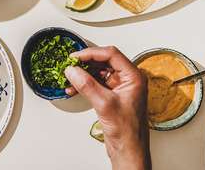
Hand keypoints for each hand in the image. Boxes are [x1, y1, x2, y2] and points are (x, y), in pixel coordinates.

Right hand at [64, 46, 150, 169]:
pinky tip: (74, 88)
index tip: (76, 57)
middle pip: (105, 62)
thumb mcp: (105, 104)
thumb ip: (87, 85)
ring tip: (70, 78)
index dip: (92, 53)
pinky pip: (97, 84)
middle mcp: (129, 80)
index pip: (112, 55)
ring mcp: (121, 88)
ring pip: (99, 73)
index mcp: (134, 77)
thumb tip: (74, 71)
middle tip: (71, 66)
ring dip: (84, 75)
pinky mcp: (113, 96)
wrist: (129, 151)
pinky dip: (85, 85)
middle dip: (86, 64)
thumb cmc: (128, 132)